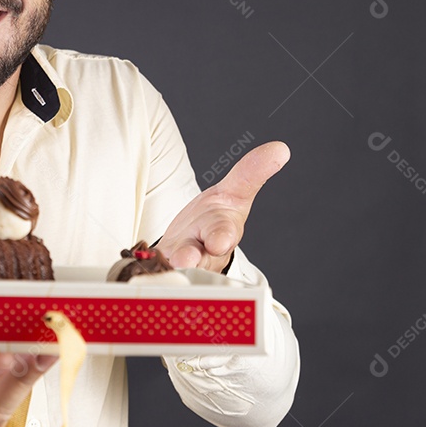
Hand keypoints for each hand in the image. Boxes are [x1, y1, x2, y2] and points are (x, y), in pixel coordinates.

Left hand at [158, 141, 289, 272]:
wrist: (191, 250)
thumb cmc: (213, 222)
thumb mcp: (232, 193)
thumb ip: (250, 173)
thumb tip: (281, 149)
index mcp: (223, 232)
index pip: (223, 234)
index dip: (221, 238)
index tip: (218, 241)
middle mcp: (204, 256)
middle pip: (199, 260)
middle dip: (191, 259)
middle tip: (183, 260)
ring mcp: (181, 269)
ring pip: (174, 273)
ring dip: (168, 269)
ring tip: (164, 265)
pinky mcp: (161, 276)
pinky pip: (154, 277)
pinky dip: (149, 275)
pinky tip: (144, 273)